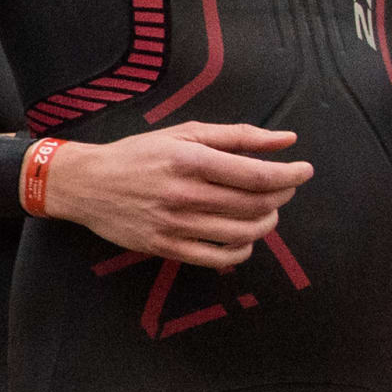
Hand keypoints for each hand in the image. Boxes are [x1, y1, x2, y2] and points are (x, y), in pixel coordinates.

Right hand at [38, 122, 310, 269]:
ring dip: (266, 222)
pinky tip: (243, 236)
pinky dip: (243, 250)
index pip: (255, 174)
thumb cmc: (138, 154)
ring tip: (266, 211)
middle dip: (281, 196)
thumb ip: (237, 136)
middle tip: (284, 188)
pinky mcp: (167, 248)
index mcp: (189, 160)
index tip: (305, 171)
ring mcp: (175, 225)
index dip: (289, 174)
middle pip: (255, 204)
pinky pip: (220, 257)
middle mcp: (184, 194)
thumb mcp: (183, 134)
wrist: (86, 184)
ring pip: (242, 233)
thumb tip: (287, 139)